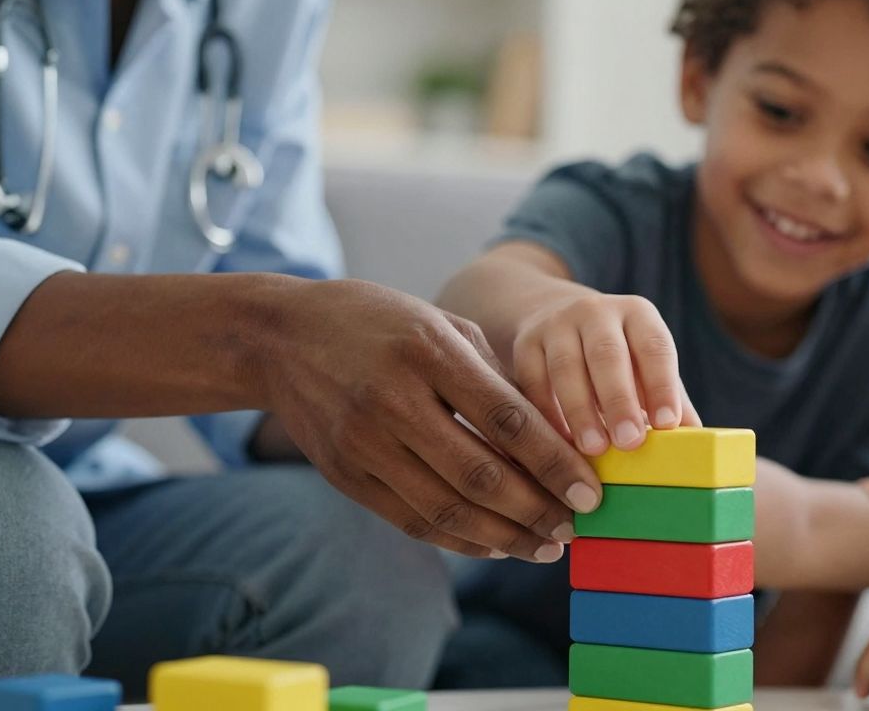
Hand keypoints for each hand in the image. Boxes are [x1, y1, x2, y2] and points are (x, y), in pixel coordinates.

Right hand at [257, 279, 602, 562]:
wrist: (278, 337)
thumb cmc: (377, 323)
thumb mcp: (440, 323)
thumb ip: (493, 375)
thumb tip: (552, 436)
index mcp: (428, 352)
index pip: (506, 420)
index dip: (554, 462)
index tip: (590, 491)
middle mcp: (394, 400)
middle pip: (481, 474)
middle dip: (537, 510)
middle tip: (576, 527)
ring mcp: (364, 443)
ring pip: (447, 508)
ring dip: (505, 536)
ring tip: (545, 547)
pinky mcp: (346, 475)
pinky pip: (413, 520)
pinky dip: (461, 539)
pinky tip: (497, 544)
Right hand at [512, 292, 700, 454]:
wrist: (557, 315)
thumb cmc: (618, 354)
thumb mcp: (645, 363)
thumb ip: (668, 396)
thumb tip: (695, 441)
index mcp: (638, 315)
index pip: (654, 347)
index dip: (662, 385)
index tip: (668, 424)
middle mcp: (597, 312)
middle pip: (608, 354)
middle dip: (619, 400)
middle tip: (630, 443)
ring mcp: (557, 324)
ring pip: (567, 367)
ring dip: (580, 410)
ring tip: (593, 449)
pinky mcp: (525, 342)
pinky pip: (532, 379)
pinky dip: (545, 412)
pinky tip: (557, 442)